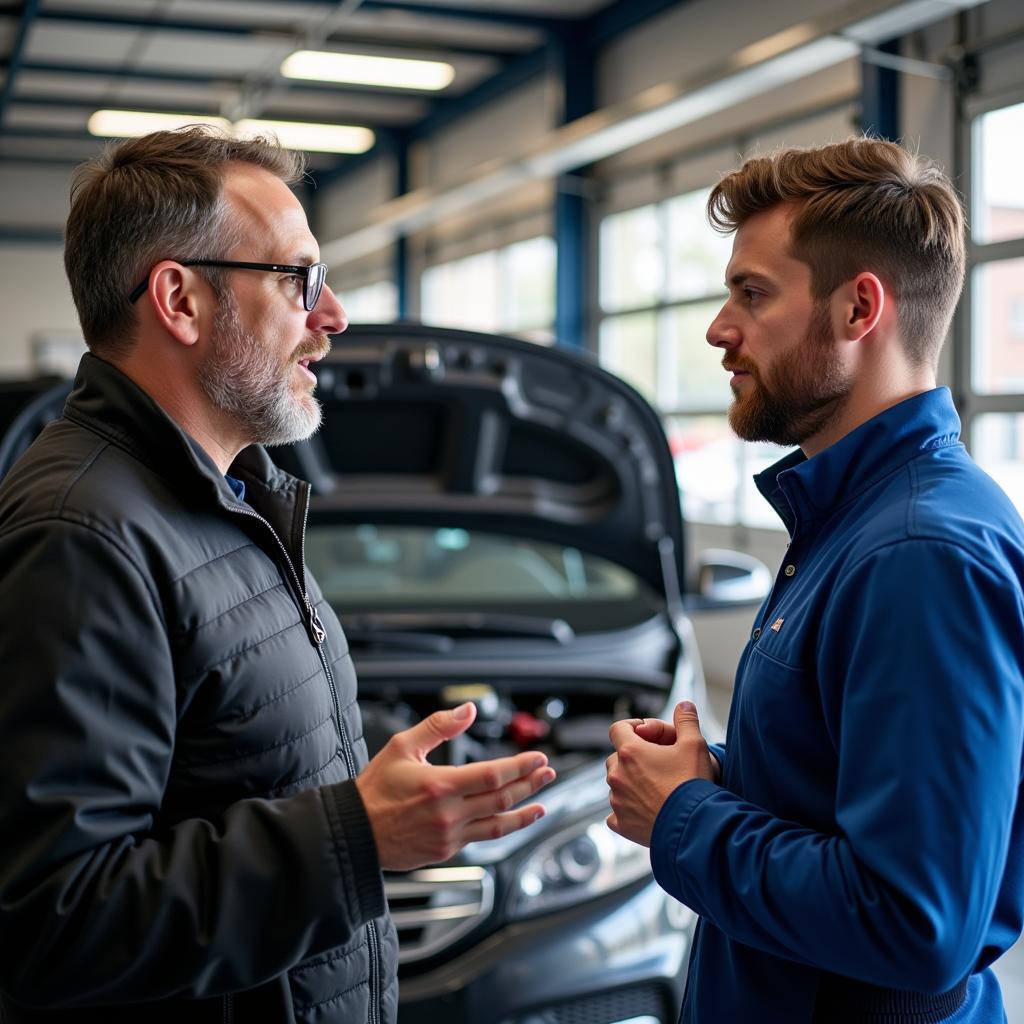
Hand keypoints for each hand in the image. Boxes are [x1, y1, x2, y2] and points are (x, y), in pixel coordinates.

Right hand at [356, 702, 555, 869]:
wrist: (355, 832)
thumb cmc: (375, 788)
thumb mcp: (402, 746)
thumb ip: (439, 726)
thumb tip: (468, 711)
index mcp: (439, 785)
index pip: (492, 775)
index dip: (519, 766)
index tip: (537, 757)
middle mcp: (448, 813)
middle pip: (501, 799)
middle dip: (529, 784)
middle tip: (547, 772)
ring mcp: (449, 835)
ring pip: (497, 824)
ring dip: (524, 811)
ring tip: (543, 801)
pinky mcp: (446, 850)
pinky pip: (483, 837)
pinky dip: (503, 828)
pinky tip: (513, 820)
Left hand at [606, 701, 716, 846]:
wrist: (694, 827)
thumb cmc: (693, 785)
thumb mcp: (695, 744)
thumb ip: (686, 720)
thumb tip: (684, 704)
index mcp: (630, 752)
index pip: (617, 728)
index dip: (631, 727)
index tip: (646, 734)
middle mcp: (617, 775)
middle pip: (616, 757)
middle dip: (632, 757)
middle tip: (656, 763)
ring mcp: (617, 801)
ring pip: (616, 785)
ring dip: (629, 783)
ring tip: (655, 788)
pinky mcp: (621, 824)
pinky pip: (615, 814)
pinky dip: (626, 811)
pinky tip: (645, 811)